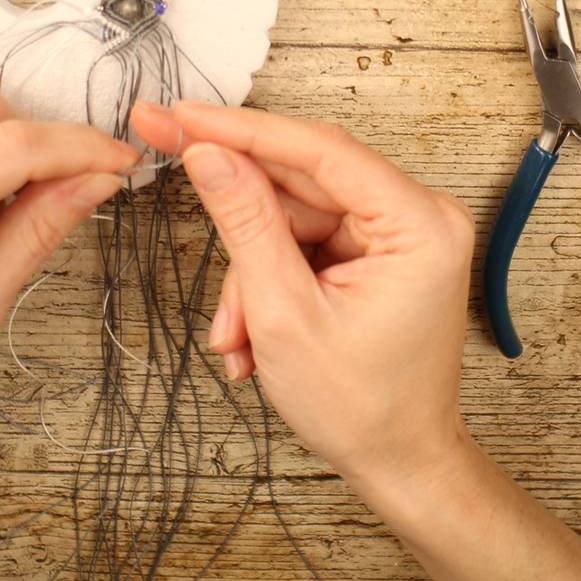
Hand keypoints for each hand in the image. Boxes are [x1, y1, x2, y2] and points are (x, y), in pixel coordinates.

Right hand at [129, 101, 473, 494]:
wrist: (401, 467)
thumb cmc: (363, 409)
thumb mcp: (285, 315)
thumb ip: (245, 223)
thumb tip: (208, 154)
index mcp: (419, 224)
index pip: (320, 150)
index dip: (244, 128)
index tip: (183, 113)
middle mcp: (419, 216)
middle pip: (303, 179)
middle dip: (236, 211)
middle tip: (161, 148)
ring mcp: (398, 233)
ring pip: (294, 216)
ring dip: (251, 273)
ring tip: (237, 336)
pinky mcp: (378, 250)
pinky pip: (305, 240)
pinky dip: (270, 281)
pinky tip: (253, 334)